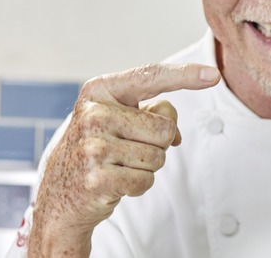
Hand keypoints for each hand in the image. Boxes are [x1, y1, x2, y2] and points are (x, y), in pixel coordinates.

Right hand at [28, 63, 219, 256]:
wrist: (57, 194)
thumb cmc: (97, 149)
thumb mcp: (116, 118)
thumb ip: (149, 112)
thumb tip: (174, 131)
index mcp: (99, 91)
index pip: (150, 76)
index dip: (185, 75)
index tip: (213, 75)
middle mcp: (94, 114)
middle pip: (164, 127)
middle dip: (157, 143)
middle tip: (129, 149)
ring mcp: (93, 147)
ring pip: (158, 156)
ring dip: (146, 166)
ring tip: (118, 165)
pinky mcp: (97, 179)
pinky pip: (146, 180)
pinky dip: (138, 185)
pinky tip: (116, 182)